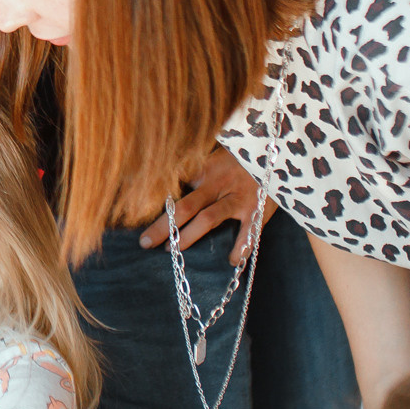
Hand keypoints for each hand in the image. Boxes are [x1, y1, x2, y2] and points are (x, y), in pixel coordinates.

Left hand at [139, 146, 273, 261]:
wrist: (278, 148)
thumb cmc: (242, 154)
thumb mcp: (215, 154)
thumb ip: (193, 167)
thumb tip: (154, 174)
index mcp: (205, 169)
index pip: (173, 184)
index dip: (152, 198)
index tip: (132, 211)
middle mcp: (218, 182)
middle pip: (184, 206)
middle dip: (163, 226)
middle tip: (145, 242)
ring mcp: (238, 197)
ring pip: (208, 218)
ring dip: (188, 236)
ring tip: (173, 250)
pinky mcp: (258, 208)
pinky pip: (248, 232)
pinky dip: (240, 247)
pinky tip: (231, 260)